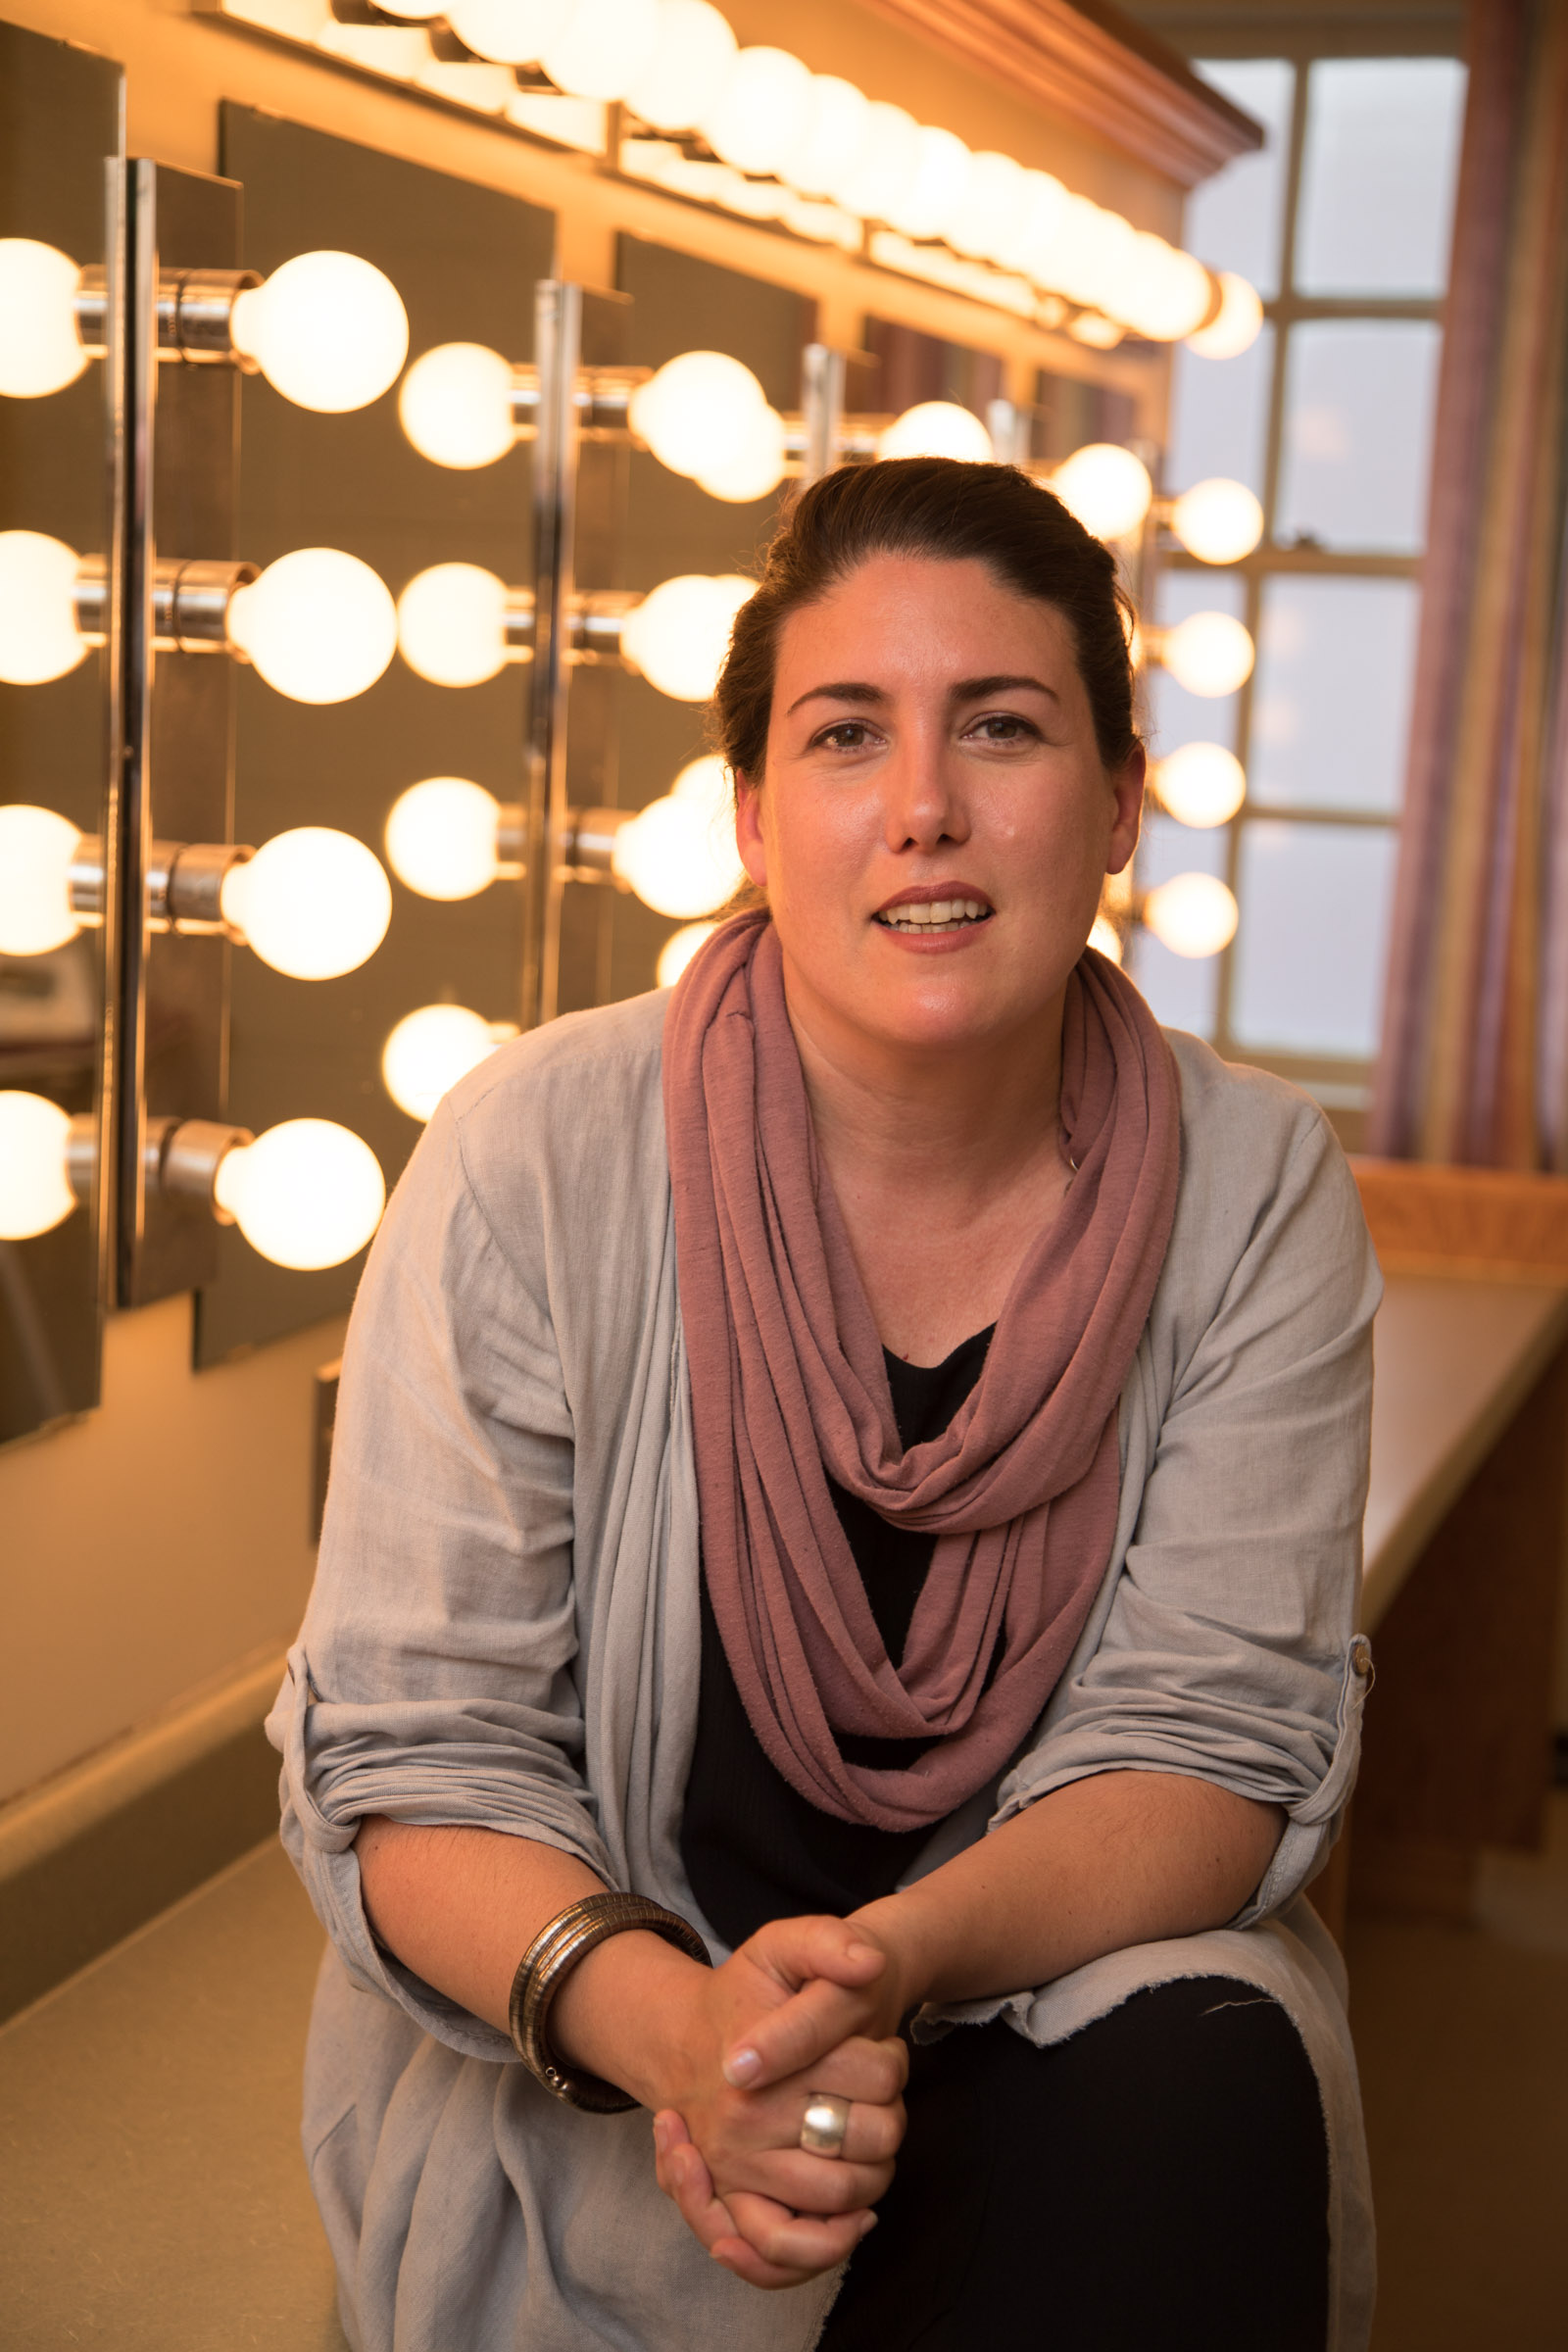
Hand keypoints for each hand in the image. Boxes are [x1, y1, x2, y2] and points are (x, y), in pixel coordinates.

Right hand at [555, 1913, 907, 2287]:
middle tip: (880, 2100)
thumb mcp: (779, 1946)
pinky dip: (827, 2245)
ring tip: (870, 2144)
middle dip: (893, 2117)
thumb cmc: (743, 1993)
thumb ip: (826, 1941)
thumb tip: (869, 1964)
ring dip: (876, 2174)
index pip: (875, 2073)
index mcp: (761, 2055)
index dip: (894, 2063)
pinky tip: (857, 2215)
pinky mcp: (731, 2202)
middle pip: (870, 2136)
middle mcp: (744, 2119)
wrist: (681, 2038)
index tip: (882, 2051)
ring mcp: (736, 2167)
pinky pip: (781, 2246)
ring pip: (841, 2194)